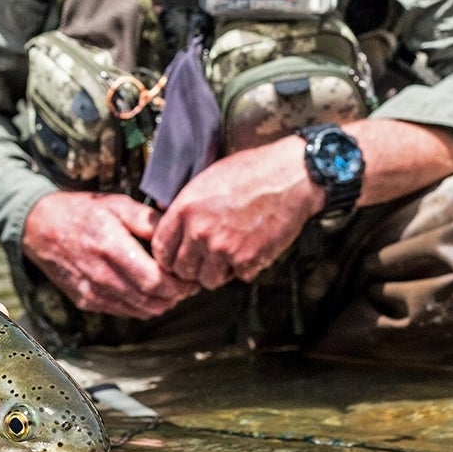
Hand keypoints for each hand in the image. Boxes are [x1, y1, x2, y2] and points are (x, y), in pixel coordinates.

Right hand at [22, 191, 198, 318]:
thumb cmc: (82, 211)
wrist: (39, 227)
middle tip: (186, 282)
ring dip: (162, 302)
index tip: (189, 273)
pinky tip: (146, 288)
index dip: (180, 283)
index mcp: (110, 246)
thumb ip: (149, 220)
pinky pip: (125, 311)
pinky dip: (142, 305)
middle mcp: (100, 274)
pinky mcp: (86, 301)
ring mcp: (92, 291)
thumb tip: (179, 234)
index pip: (156, 281)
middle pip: (152, 300)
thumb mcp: (117, 204)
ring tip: (170, 285)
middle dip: (176, 295)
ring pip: (141, 311)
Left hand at [151, 141, 322, 288]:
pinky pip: (237, 278)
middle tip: (203, 260)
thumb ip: (185, 205)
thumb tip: (167, 219)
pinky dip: (243, 270)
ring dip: (216, 272)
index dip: (168, 256)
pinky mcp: (249, 260)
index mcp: (186, 209)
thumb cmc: (252, 171)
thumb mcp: (206, 179)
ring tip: (227, 256)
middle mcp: (201, 232)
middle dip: (191, 267)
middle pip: (182, 269)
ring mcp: (224, 249)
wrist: (290, 176)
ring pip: (208, 280)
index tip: (176, 256)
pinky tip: (249, 251)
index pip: (161, 248)